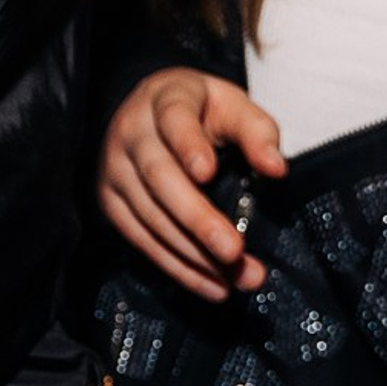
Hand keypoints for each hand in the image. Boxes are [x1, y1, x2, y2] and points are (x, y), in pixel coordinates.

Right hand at [97, 68, 288, 302]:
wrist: (147, 112)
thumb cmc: (200, 111)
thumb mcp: (233, 106)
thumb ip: (257, 132)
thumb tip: (276, 169)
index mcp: (164, 100)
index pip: (173, 120)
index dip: (188, 145)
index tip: (206, 172)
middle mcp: (130, 134)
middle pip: (159, 178)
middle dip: (197, 218)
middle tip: (234, 251)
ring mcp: (114, 170)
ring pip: (150, 216)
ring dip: (194, 253)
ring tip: (236, 277)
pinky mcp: (110, 202)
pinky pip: (141, 239)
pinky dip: (177, 267)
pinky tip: (211, 285)